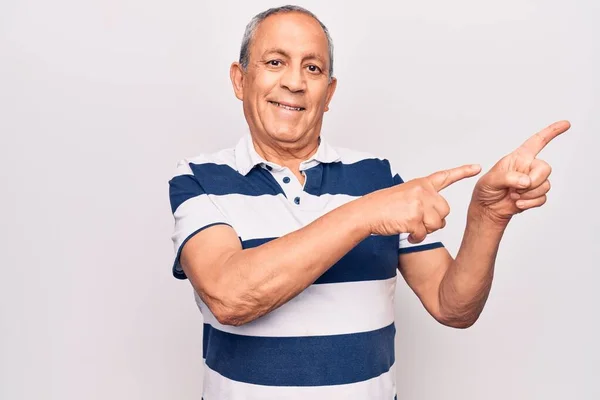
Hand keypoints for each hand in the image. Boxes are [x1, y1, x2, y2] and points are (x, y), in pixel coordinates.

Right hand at [364, 164, 481, 241]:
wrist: (367, 212)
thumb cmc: (383, 206)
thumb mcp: (405, 195)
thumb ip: (424, 200)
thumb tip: (439, 218)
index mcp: (421, 184)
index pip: (445, 176)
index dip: (462, 171)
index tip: (477, 168)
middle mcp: (423, 191)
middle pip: (445, 211)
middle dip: (434, 221)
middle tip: (417, 221)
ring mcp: (419, 203)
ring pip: (437, 224)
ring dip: (424, 231)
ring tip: (409, 226)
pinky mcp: (415, 217)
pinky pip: (424, 234)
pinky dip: (416, 238)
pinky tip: (407, 233)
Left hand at [471, 120, 570, 224]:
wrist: (487, 209)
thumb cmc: (486, 190)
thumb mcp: (490, 180)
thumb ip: (508, 178)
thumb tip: (526, 181)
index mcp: (518, 157)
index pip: (537, 141)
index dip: (551, 132)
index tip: (566, 124)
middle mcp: (528, 167)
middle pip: (545, 168)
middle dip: (533, 181)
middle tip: (517, 189)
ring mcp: (533, 181)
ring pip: (545, 185)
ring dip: (528, 194)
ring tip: (512, 195)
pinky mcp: (535, 195)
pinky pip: (543, 198)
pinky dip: (530, 203)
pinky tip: (517, 203)